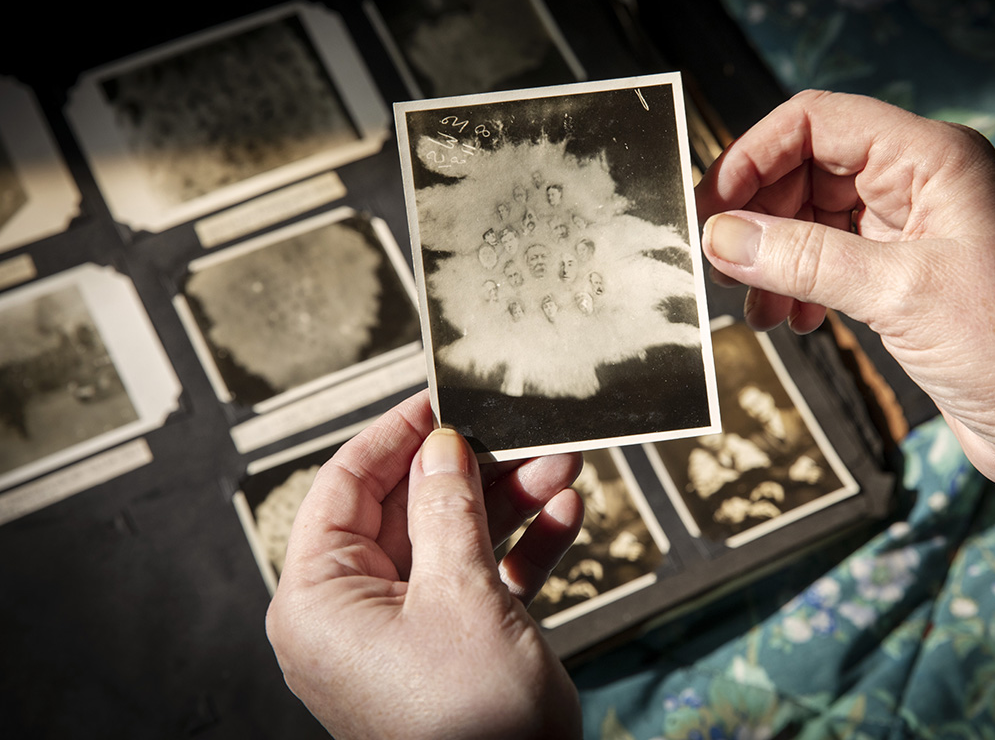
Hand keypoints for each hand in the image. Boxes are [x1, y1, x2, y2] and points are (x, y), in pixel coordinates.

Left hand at [265, 389, 584, 738]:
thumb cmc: (470, 729)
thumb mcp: (461, 596)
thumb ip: (447, 509)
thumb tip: (439, 447)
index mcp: (320, 601)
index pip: (344, 488)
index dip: (394, 437)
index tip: (436, 401)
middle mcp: (353, 614)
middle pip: (409, 510)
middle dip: (473, 471)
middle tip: (517, 433)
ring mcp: (404, 632)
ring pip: (452, 541)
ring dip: (509, 503)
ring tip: (559, 466)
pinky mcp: (450, 647)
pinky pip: (479, 580)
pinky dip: (520, 549)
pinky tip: (562, 517)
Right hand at [698, 90, 994, 588]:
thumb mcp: (899, 292)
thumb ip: (803, 258)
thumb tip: (722, 237)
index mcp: (931, 159)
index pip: (817, 123)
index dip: (755, 155)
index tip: (711, 205)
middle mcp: (920, 186)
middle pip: (808, 171)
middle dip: (760, 216)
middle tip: (721, 265)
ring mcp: (913, 234)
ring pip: (814, 222)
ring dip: (776, 260)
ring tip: (761, 308)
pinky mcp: (907, 281)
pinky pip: (832, 265)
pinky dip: (801, 288)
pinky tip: (795, 323)